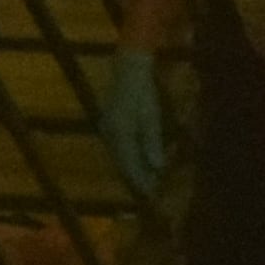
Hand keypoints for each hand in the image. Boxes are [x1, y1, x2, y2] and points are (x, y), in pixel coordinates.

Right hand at [98, 47, 172, 196]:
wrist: (128, 69)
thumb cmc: (143, 91)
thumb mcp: (151, 117)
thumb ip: (152, 142)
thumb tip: (157, 168)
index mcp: (120, 133)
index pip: (129, 164)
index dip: (140, 180)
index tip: (150, 195)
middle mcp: (109, 133)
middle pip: (121, 162)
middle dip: (135, 177)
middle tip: (149, 192)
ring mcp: (106, 127)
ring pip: (118, 155)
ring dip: (131, 168)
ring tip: (144, 180)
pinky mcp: (109, 123)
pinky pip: (117, 146)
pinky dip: (127, 157)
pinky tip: (136, 161)